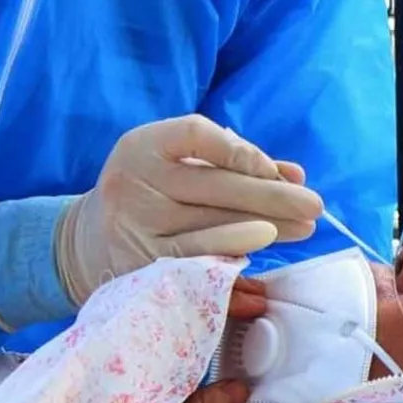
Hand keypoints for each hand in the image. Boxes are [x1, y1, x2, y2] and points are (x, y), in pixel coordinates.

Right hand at [57, 116, 321, 305]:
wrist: (88, 243)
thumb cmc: (150, 195)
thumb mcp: (176, 166)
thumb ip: (230, 163)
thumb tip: (294, 174)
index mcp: (141, 146)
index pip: (196, 134)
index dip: (241, 150)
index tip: (274, 168)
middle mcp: (132, 183)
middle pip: (214, 186)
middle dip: (272, 196)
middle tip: (314, 205)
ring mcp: (134, 228)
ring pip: (211, 226)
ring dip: (266, 227)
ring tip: (303, 227)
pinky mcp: (139, 268)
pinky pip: (197, 260)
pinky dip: (233, 253)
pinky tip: (261, 247)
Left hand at [118, 275, 265, 402]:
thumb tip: (243, 387)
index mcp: (157, 339)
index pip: (204, 298)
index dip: (237, 299)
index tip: (262, 307)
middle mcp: (134, 312)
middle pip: (189, 281)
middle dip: (226, 289)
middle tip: (258, 303)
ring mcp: (115, 311)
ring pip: (169, 284)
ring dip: (203, 292)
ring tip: (234, 307)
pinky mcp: (102, 318)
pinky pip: (150, 294)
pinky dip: (180, 298)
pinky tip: (194, 317)